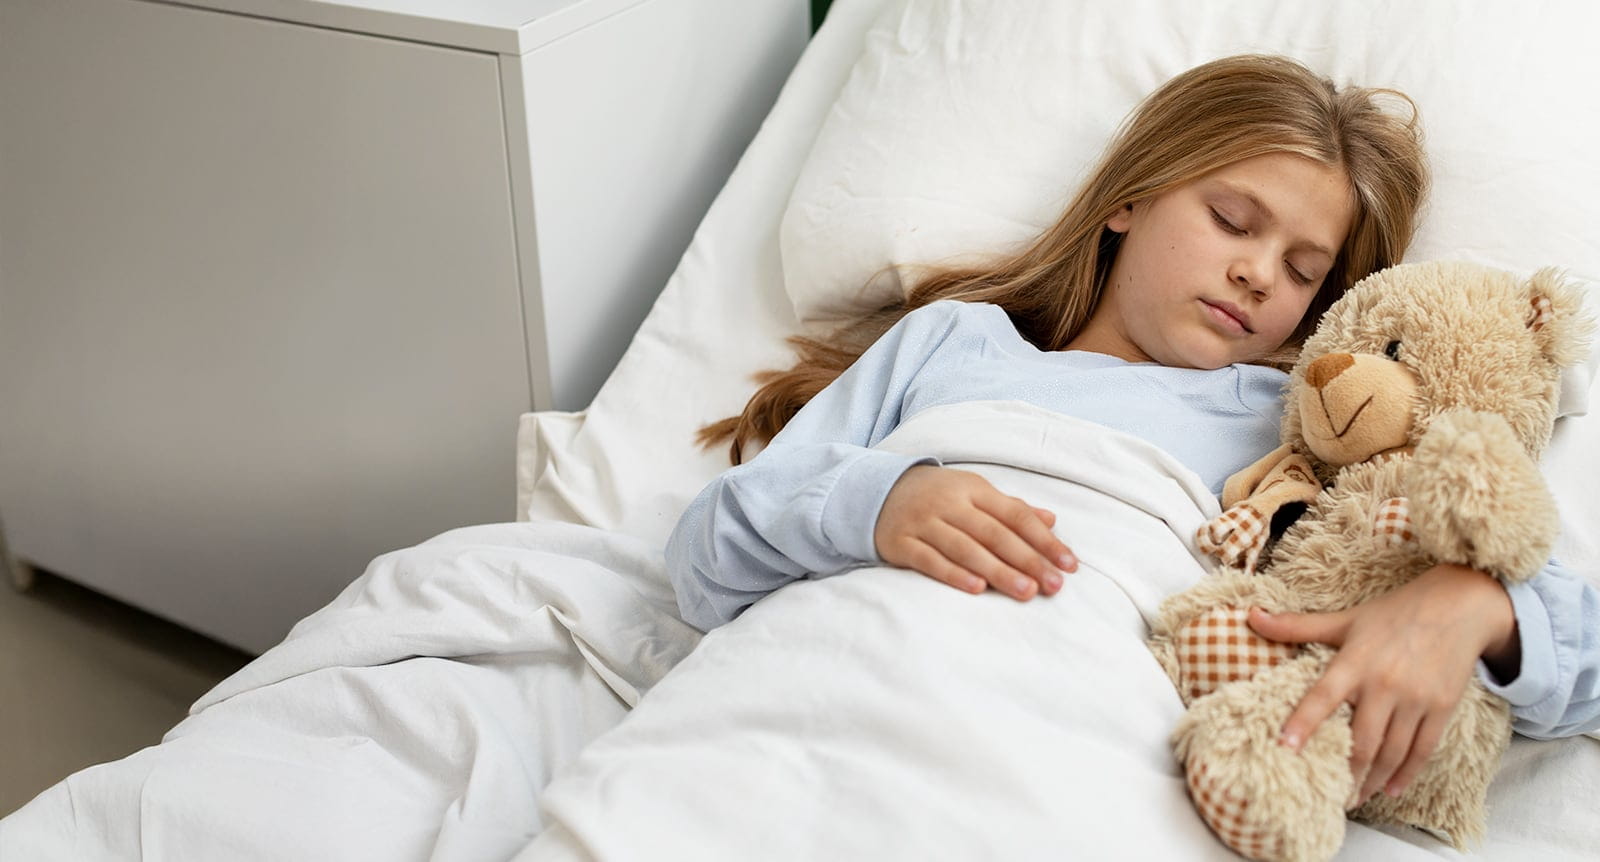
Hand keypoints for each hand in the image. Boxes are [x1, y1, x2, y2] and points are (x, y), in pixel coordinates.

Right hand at [874, 465, 1077, 599]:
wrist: (877, 492)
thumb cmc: (938, 497)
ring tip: (1025, 592)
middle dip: (1027, 560)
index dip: (1044, 540)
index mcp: (974, 489)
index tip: (1069, 565)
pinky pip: (930, 560)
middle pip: (994, 533)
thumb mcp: (974, 494)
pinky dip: (954, 574)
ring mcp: (924, 522)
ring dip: (998, 571)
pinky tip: (977, 589)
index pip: (1016, 515)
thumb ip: (1011, 509)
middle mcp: (950, 504)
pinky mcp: (901, 542)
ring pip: (965, 548)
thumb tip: (1051, 521)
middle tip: (1053, 586)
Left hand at [1248, 564, 1517, 805]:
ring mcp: (1416, 698)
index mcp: (1355, 661)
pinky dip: (1406, 774)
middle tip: (1329, 796)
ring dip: (1373, 781)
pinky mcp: (1442, 708)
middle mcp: (1385, 683)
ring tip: (1356, 798)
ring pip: (1392, 752)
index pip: (1323, 696)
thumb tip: (1251, 615)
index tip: (1285, 749)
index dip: (1303, 722)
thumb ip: (1297, 625)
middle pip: (1362, 740)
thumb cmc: (1393, 613)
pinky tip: (1391, 789)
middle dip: (1345, 773)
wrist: (1456, 607)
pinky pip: (1423, 750)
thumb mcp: (1345, 619)